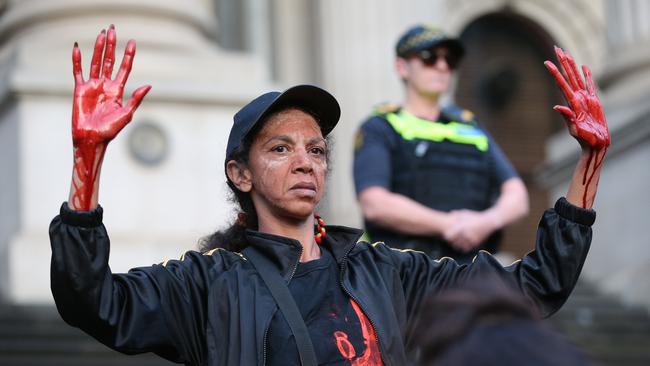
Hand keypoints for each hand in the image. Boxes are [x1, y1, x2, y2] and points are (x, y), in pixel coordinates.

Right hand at [72, 25, 150, 145]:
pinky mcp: (80, 90)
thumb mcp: (127, 114)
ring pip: (95, 63)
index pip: (124, 68)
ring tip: (100, 34)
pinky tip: (77, 48)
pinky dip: (77, 60)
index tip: (133, 42)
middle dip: (111, 46)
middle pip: (109, 61)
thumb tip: (149, 85)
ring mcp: (93, 86)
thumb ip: (136, 99)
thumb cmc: (111, 130)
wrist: (92, 139)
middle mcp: (106, 86)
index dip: (128, 56)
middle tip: (112, 30)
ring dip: (97, 49)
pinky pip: (78, 72)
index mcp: (118, 90)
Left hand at [443, 210, 497, 252]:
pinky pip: (467, 248)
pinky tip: (463, 243)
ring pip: (459, 246)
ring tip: (457, 242)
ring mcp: (471, 239)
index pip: (449, 235)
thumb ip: (456, 214)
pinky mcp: (475, 243)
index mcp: (462, 227)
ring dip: (457, 245)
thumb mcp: (465, 213)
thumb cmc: (476, 216)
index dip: (447, 236)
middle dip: (451, 241)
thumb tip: (450, 214)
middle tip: (451, 239)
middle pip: (453, 242)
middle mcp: (466, 234)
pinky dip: (464, 247)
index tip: (447, 234)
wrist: (489, 222)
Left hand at [544, 46, 609, 149]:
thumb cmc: (585, 139)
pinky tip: (584, 67)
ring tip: (566, 53)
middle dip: (562, 62)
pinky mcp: (593, 101)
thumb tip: (557, 107)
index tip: (547, 62)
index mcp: (572, 102)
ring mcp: (584, 98)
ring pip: (577, 77)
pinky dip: (587, 75)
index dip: (555, 72)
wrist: (595, 144)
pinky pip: (590, 85)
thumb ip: (568, 117)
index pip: (561, 83)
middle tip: (556, 48)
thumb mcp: (575, 129)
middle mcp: (576, 98)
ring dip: (571, 65)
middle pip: (568, 76)